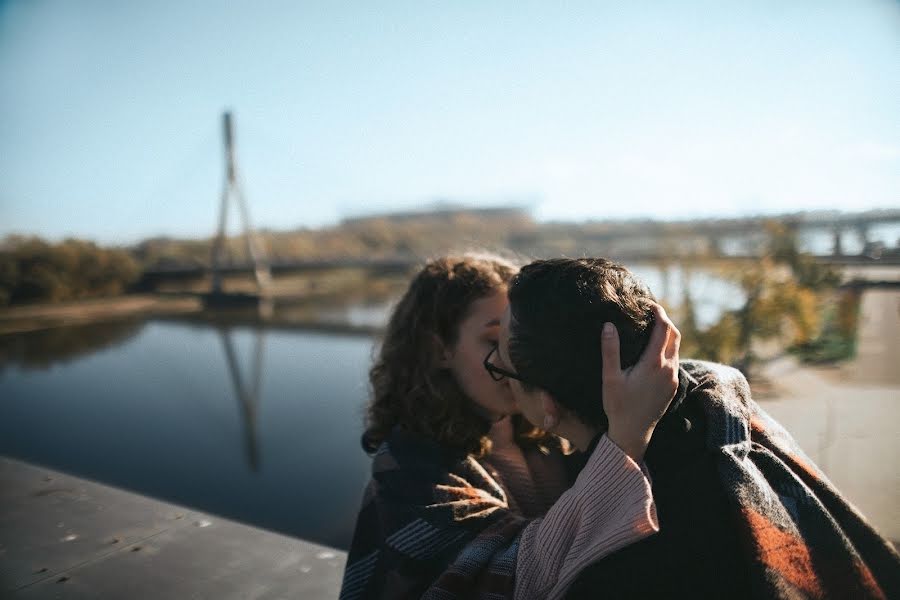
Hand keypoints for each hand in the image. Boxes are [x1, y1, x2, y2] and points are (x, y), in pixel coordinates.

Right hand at [602, 303, 679, 461]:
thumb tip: (609, 325)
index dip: (657, 312)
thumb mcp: (610, 378)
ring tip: (651, 327)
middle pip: (674, 335)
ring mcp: (672, 379)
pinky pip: (674, 360)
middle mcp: (668, 369)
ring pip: (676, 348)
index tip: (647, 303)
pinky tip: (653, 350)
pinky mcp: (672, 387)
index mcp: (654, 364)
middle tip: (650, 311)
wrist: (633, 433)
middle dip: (665, 320)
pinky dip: (667, 348)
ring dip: (667, 335)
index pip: (663, 329)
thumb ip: (610, 350)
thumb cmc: (618, 406)